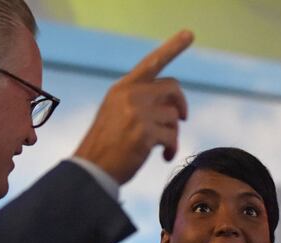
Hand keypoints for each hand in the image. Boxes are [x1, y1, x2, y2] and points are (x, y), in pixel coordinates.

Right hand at [74, 30, 193, 184]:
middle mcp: (130, 95)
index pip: (151, 63)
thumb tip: (171, 105)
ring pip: (173, 116)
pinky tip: (164, 156)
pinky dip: (171, 148)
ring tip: (163, 147)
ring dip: (173, 134)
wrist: (92, 169)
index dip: (172, 47)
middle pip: (172, 87)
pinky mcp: (145, 133)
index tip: (188, 35)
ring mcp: (138, 113)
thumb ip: (138, 101)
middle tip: (183, 118)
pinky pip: (172, 136)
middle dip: (181, 104)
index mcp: (122, 88)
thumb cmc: (105, 145)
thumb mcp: (115, 112)